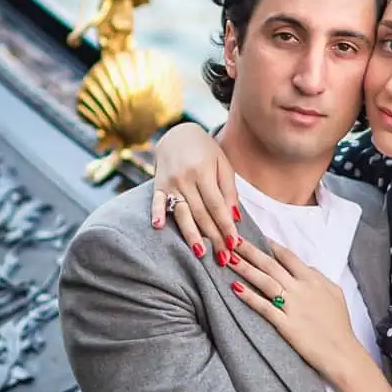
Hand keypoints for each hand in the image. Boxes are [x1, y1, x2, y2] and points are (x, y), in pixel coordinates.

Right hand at [151, 123, 239, 256]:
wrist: (178, 133)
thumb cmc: (206, 152)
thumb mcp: (223, 164)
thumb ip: (229, 190)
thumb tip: (235, 217)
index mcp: (204, 172)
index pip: (217, 205)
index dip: (225, 225)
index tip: (234, 243)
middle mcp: (185, 178)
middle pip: (201, 213)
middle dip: (213, 237)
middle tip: (223, 258)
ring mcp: (169, 182)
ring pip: (181, 212)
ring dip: (190, 234)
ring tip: (200, 253)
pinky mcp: (157, 185)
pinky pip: (156, 201)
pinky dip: (156, 213)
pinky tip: (157, 226)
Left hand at [226, 242, 365, 378]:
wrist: (341, 352)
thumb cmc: (339, 325)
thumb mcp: (335, 293)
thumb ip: (319, 278)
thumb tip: (306, 268)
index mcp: (313, 279)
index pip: (288, 256)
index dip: (270, 245)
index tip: (256, 237)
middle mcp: (300, 289)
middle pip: (271, 264)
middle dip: (250, 251)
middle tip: (232, 240)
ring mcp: (292, 306)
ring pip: (264, 281)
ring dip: (245, 268)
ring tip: (228, 259)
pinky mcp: (285, 324)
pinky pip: (263, 307)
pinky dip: (249, 296)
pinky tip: (235, 288)